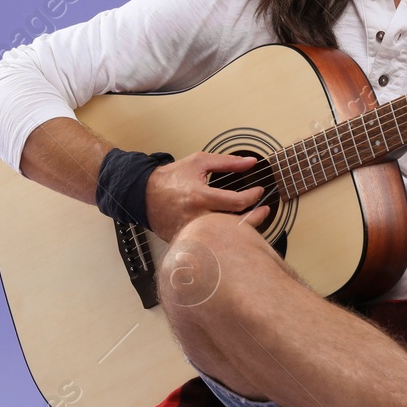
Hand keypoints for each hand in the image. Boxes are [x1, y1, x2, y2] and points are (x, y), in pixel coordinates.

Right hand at [144, 151, 269, 242]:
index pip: (236, 202)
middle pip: (235, 226)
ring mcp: (191, 233)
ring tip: (251, 220)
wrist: (143, 195)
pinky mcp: (186, 242)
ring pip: (224, 239)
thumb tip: (250, 162)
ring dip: (241, 231)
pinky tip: (230, 231)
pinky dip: (222, 239)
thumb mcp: (199, 162)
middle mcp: (196, 218)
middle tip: (264, 211)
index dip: (253, 197)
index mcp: (200, 197)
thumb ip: (227, 162)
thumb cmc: (170, 178)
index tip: (259, 191)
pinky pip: (210, 245)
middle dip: (255, 218)